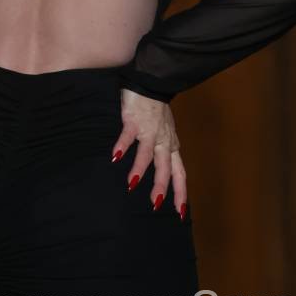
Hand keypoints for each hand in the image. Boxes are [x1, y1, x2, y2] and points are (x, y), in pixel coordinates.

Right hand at [112, 90, 186, 216]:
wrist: (152, 83)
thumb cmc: (156, 110)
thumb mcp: (165, 134)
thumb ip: (163, 152)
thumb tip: (159, 173)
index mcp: (172, 146)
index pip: (179, 174)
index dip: (181, 193)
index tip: (180, 213)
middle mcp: (164, 141)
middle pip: (165, 168)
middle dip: (160, 187)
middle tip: (154, 205)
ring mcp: (150, 131)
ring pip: (147, 153)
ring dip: (140, 169)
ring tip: (131, 184)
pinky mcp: (134, 120)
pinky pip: (129, 135)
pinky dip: (122, 146)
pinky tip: (115, 156)